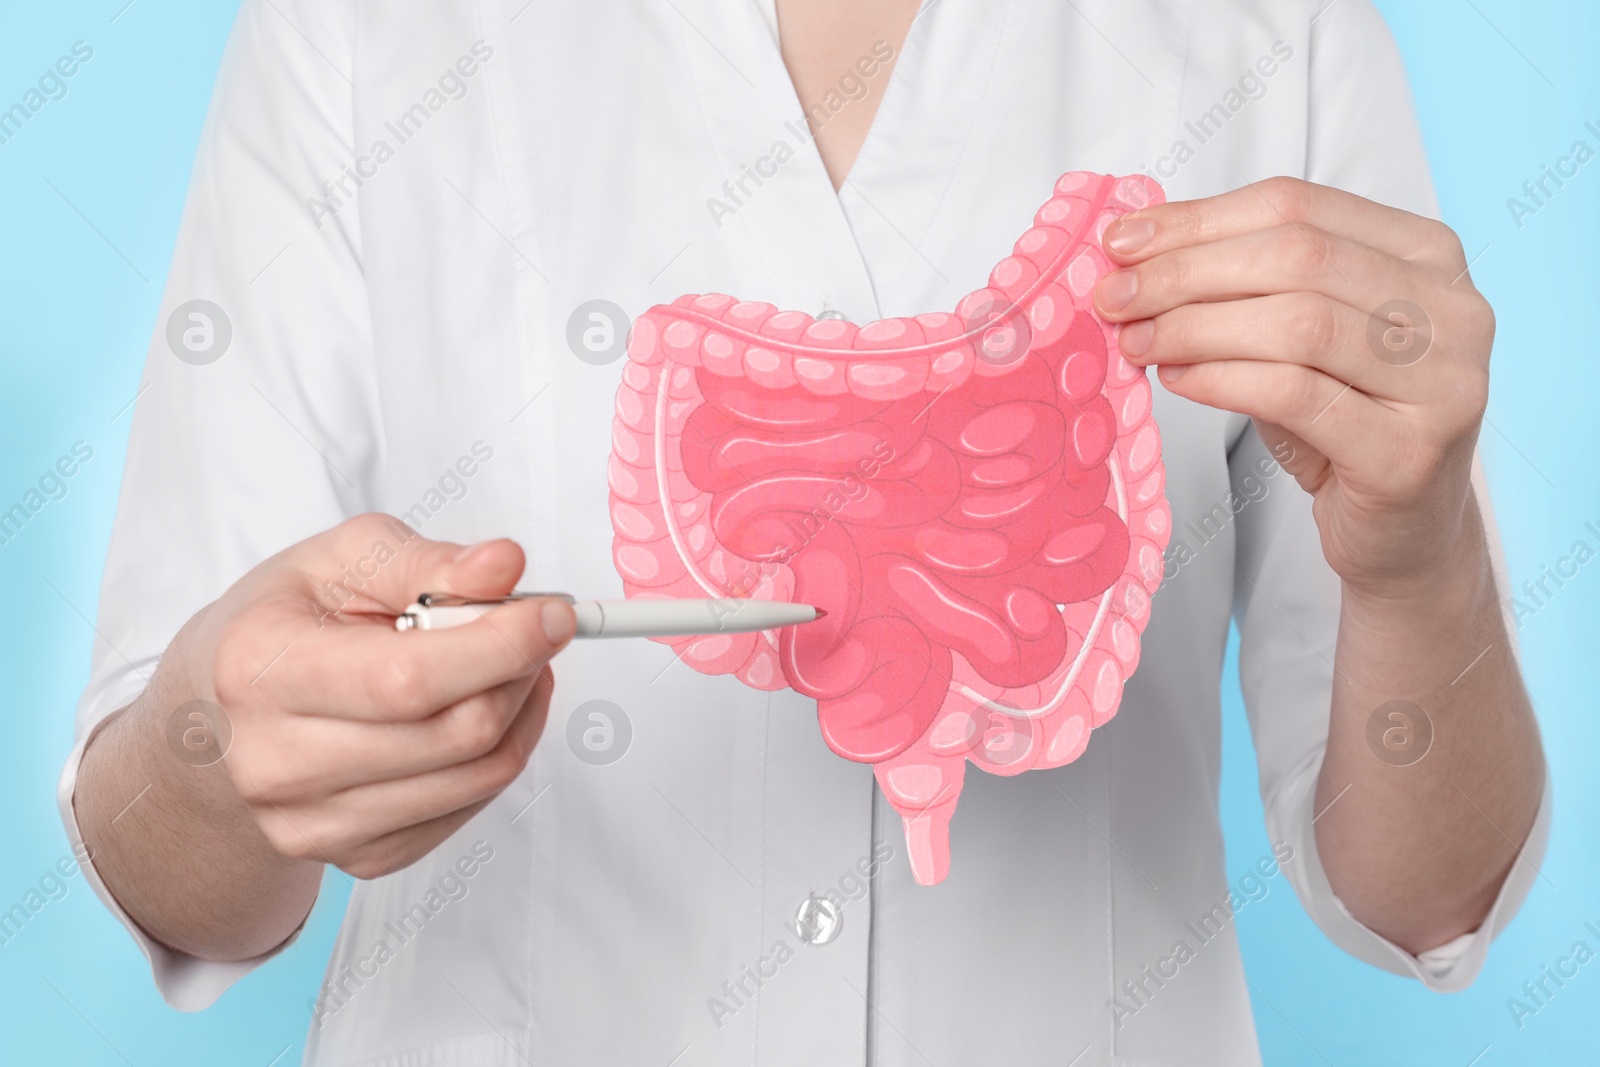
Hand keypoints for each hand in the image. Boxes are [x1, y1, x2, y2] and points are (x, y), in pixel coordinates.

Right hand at [188, 514, 573, 878]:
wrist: (216, 719)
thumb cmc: (281, 625)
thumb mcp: (339, 560)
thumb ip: (427, 561)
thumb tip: (504, 565)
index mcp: (259, 671)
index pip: (409, 681)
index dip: (500, 646)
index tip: (551, 613)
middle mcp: (277, 762)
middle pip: (457, 733)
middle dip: (520, 670)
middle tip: (533, 628)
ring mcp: (313, 824)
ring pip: (477, 775)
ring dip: (520, 710)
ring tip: (507, 662)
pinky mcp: (357, 859)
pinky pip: (469, 808)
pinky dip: (499, 752)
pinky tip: (478, 708)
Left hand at [1096, 177, 1494, 594]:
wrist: (1399, 533)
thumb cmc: (1341, 423)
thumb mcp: (1295, 336)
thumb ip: (1240, 284)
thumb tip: (1135, 248)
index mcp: (1426, 252)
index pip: (1298, 205)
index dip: (1199, 219)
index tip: (1122, 243)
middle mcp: (1452, 308)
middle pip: (1296, 258)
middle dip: (1186, 272)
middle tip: (1114, 297)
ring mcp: (1443, 382)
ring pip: (1299, 323)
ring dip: (1197, 327)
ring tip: (1137, 342)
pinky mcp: (1410, 453)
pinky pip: (1298, 395)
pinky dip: (1224, 380)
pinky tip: (1178, 380)